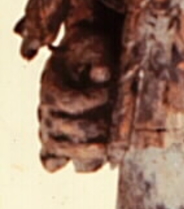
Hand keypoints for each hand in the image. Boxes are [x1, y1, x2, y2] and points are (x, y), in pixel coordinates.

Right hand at [38, 26, 115, 171]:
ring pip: (56, 147)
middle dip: (90, 129)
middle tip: (112, 126)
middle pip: (61, 127)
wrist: (84, 56)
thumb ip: (99, 58)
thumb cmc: (90, 51)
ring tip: (107, 151)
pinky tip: (83, 162)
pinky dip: (60, 163)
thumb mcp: (96, 45)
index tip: (109, 92)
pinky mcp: (57, 137)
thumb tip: (102, 75)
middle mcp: (46, 106)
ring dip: (82, 152)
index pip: (67, 100)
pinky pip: (49, 160)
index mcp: (52, 83)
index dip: (90, 100)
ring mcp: (50, 124)